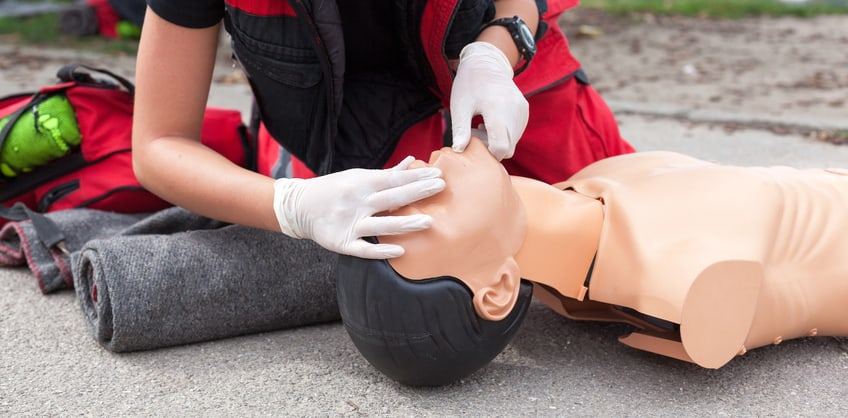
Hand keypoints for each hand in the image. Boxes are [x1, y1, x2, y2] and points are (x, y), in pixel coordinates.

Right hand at [272, 157, 444, 258]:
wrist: (298, 207)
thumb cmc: (333, 189)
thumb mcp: (357, 176)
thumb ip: (386, 174)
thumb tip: (411, 162)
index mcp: (361, 183)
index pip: (394, 179)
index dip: (416, 177)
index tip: (437, 175)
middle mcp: (357, 202)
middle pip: (391, 198)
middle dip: (417, 192)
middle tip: (440, 188)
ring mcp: (349, 223)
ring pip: (381, 225)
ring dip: (405, 223)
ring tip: (429, 221)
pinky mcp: (342, 242)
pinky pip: (364, 249)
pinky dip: (381, 250)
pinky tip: (400, 250)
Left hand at [450, 41, 528, 160]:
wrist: (486, 63)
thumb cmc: (469, 84)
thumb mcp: (459, 106)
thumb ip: (460, 130)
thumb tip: (459, 150)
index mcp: (497, 108)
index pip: (501, 147)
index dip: (487, 152)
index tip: (474, 141)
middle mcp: (515, 110)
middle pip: (508, 148)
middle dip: (491, 147)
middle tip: (474, 132)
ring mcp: (522, 111)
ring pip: (513, 142)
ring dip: (497, 141)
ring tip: (481, 125)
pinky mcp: (525, 111)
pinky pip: (516, 133)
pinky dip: (504, 134)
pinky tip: (490, 122)